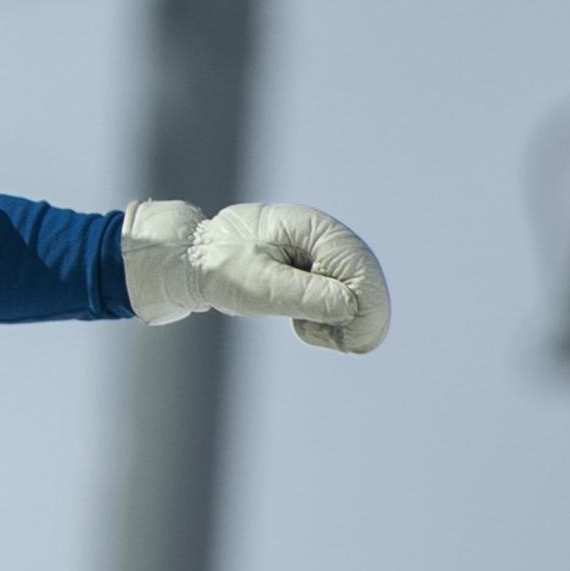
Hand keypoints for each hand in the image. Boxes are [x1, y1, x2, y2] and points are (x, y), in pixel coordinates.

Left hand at [122, 197, 389, 352]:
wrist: (196, 259)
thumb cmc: (222, 267)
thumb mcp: (258, 286)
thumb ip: (305, 295)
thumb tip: (351, 306)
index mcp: (317, 231)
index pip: (365, 275)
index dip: (363, 315)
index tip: (335, 339)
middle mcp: (330, 238)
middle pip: (372, 288)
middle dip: (354, 322)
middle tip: (319, 337)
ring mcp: (328, 255)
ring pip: (362, 299)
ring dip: (342, 322)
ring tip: (306, 327)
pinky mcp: (322, 271)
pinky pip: (346, 302)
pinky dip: (332, 320)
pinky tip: (305, 322)